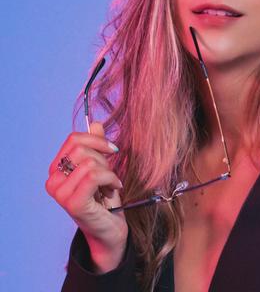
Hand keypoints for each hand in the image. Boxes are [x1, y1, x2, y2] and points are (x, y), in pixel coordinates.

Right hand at [45, 122, 127, 272]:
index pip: (73, 139)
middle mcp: (53, 181)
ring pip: (90, 162)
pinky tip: (113, 189)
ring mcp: (60, 194)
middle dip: (103, 158)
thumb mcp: (102, 167)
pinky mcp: (73, 203)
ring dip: (109, 172)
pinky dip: (110, 179)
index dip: (97, 140)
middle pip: (81, 149)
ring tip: (110, 185)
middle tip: (109, 174)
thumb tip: (96, 124)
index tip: (112, 149)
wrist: (110, 229)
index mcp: (56, 169)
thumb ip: (96, 146)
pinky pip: (94, 175)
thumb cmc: (105, 198)